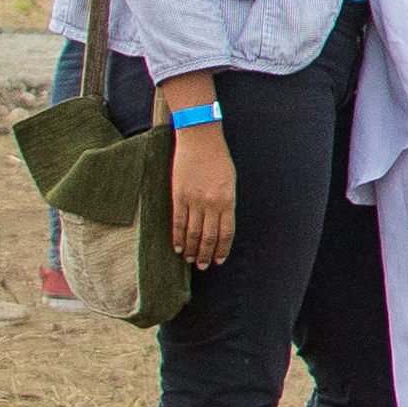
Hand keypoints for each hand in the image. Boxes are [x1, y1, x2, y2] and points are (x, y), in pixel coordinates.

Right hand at [169, 121, 238, 268]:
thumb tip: (221, 223)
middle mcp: (212, 203)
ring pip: (193, 233)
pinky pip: (178, 222)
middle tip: (203, 267)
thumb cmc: (218, 159)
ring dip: (192, 250)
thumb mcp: (229, 181)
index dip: (222, 249)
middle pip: (209, 236)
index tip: (219, 260)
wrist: (200, 139)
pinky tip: (178, 248)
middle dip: (206, 254)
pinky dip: (178, 238)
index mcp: (228, 199)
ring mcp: (194, 200)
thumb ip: (226, 202)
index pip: (226, 232)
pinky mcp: (178, 196)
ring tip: (190, 261)